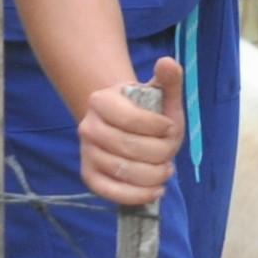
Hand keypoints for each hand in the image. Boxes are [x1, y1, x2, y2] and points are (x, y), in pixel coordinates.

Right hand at [79, 56, 184, 207]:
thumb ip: (168, 79)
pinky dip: (137, 195)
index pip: (132, 118)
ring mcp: (87, 153)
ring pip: (123, 171)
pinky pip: (111, 191)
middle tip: (171, 153)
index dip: (158, 127)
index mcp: (101, 101)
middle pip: (129, 148)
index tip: (171, 127)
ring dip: (153, 175)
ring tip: (166, 170)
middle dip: (160, 153)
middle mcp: (88, 126)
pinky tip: (156, 190)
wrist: (122, 126)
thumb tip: (168, 62)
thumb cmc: (145, 110)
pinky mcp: (89, 176)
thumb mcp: (159, 93)